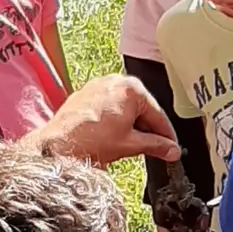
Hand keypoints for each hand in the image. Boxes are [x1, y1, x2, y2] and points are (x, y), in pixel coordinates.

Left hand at [22, 74, 181, 163]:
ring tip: (130, 145)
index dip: (167, 135)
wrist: (59, 146)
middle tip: (155, 149)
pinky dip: (114, 120)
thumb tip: (171, 150)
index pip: (157, 114)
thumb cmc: (91, 141)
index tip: (172, 147)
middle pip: (141, 108)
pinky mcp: (85, 93)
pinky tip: (113, 136)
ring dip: (130, 125)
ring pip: (124, 107)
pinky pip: (108, 106)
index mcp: (132, 88)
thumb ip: (156, 146)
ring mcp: (98, 85)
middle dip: (147, 130)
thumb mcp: (131, 145)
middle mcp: (115, 81)